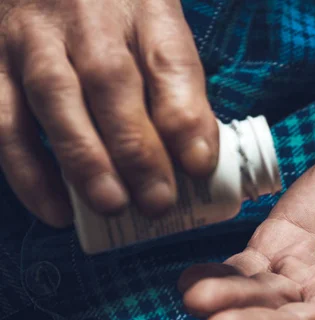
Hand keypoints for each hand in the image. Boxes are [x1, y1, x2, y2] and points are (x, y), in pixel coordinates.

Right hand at [0, 0, 217, 226]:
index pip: (169, 58)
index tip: (198, 165)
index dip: (185, 115)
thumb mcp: (156, 26)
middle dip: (136, 148)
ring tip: (111, 204)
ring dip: (84, 158)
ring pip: (55, 96)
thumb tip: (195, 156)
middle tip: (157, 201)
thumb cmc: (114, 11)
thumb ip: (175, 83)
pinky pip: (5, 119)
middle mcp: (86, 16)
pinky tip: (56, 208)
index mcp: (143, 6)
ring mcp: (33, 37)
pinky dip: (28, 170)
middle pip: (111, 79)